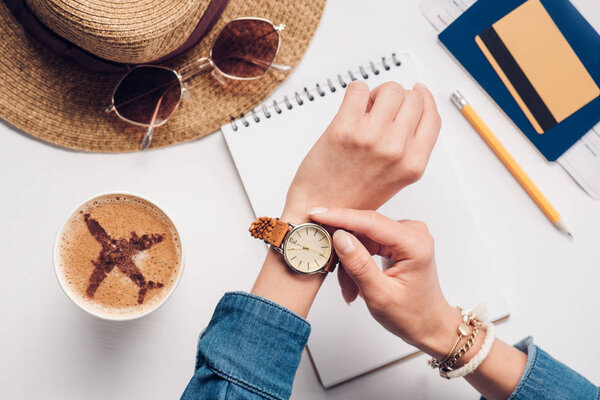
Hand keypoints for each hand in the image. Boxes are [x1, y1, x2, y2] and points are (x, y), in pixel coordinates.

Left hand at [282, 81, 440, 222]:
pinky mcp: (344, 129)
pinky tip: (350, 108)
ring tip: (364, 110)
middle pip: (412, 98)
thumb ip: (407, 149)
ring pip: (389, 89)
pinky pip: (358, 88)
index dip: (424, 99)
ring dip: (377, 94)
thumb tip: (410, 112)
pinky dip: (355, 93)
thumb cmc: (351, 198)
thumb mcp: (394, 179)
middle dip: (398, 98)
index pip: (432, 117)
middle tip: (381, 110)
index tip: (417, 91)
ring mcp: (370, 138)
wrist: (318, 209)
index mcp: (412, 164)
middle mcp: (395, 150)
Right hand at [310, 207, 460, 358]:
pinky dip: (357, 261)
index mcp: (414, 244)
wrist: (429, 324)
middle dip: (344, 249)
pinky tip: (354, 281)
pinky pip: (367, 243)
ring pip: (362, 237)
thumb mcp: (379, 296)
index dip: (340, 217)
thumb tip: (339, 237)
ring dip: (350, 261)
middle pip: (365, 228)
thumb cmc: (412, 315)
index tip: (316, 214)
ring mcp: (406, 235)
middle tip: (328, 267)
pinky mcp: (398, 240)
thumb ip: (359, 265)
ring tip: (348, 288)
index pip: (371, 222)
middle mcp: (413, 233)